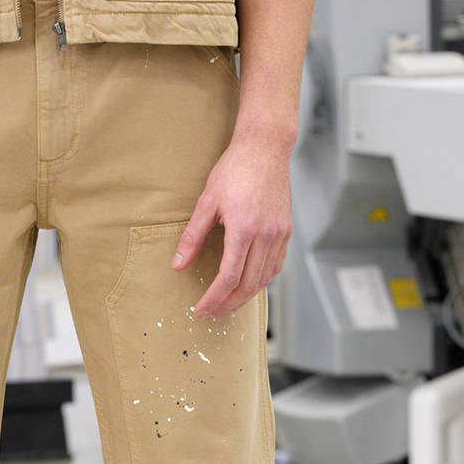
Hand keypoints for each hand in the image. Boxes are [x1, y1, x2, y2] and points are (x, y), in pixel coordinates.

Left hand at [173, 127, 291, 319]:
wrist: (265, 149)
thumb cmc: (234, 170)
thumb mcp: (206, 201)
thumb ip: (192, 236)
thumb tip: (177, 264)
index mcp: (243, 228)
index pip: (228, 277)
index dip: (213, 299)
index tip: (200, 309)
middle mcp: (265, 235)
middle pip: (248, 285)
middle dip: (228, 305)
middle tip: (211, 314)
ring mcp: (279, 234)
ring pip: (264, 279)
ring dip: (245, 297)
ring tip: (227, 304)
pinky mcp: (286, 231)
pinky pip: (276, 266)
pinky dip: (262, 281)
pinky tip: (248, 285)